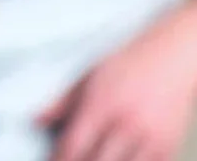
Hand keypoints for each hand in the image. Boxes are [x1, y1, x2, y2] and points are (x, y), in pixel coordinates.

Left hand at [38, 3, 196, 160]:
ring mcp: (149, 138)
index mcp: (101, 105)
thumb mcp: (87, 78)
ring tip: (94, 157)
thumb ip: (60, 103)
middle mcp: (125, 124)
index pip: (72, 146)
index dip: (58, 160)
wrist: (172, 57)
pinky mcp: (167, 145)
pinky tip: (118, 158)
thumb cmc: (128, 64)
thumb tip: (36, 121)